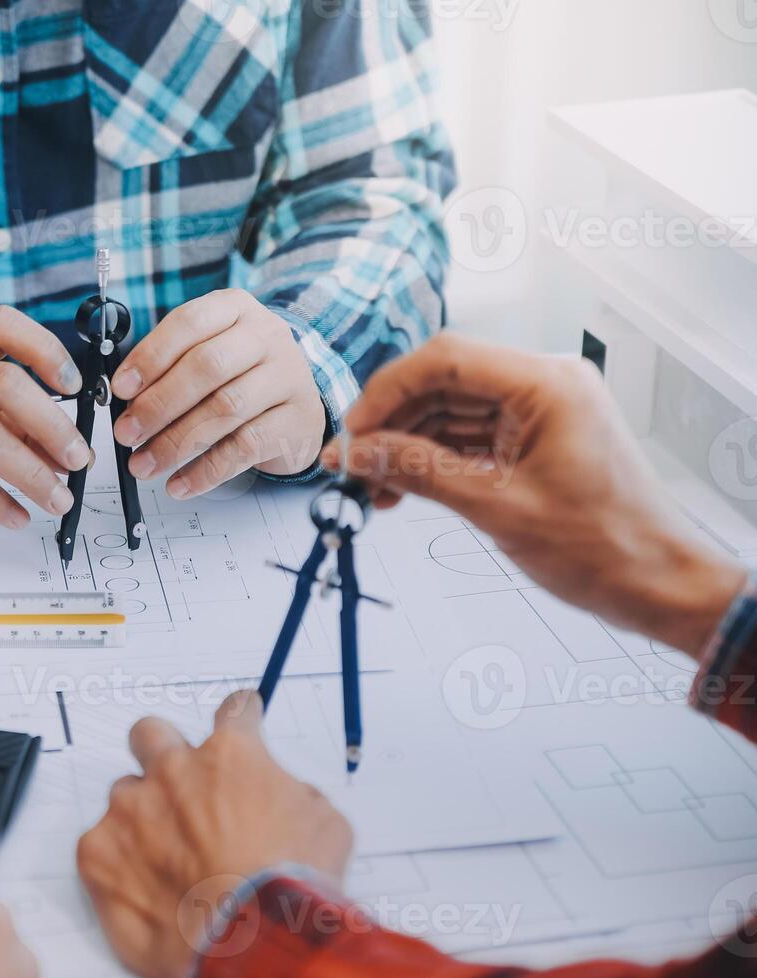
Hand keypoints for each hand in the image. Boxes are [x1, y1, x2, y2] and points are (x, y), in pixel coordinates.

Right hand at [0, 307, 89, 526]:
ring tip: (59, 498)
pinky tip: (17, 516)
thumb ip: (6, 416)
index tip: (74, 386)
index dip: (45, 349)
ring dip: (32, 473)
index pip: (1, 324)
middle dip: (51, 426)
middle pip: (3, 385)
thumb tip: (63, 450)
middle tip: (78, 459)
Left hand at [76, 691, 352, 977]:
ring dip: (142, 816)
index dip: (240, 715)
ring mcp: (129, 810)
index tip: (240, 716)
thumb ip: (293, 795)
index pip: (233, 712)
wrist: (252, 941)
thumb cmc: (291, 887)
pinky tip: (147, 888)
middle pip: (150, 733)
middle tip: (177, 780)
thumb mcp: (326, 826)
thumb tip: (282, 797)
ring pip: (124, 794)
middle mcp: (172, 771)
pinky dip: (120, 863)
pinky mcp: (98, 853)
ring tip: (168, 860)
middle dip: (162, 748)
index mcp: (230, 756)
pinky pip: (100, 845)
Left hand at [110, 289, 325, 498]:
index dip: (151, 357)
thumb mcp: (206, 354)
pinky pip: (244, 448)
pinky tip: (180, 483)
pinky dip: (205, 471)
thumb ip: (168, 368)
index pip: (189, 323)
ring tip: (145, 463)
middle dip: (159, 404)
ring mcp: (287, 377)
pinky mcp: (297, 420)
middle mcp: (266, 337)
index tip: (121, 389)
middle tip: (127, 433)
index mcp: (236, 309)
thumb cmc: (240, 375)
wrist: (297, 401)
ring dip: (176, 442)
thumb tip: (125, 402)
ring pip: (225, 409)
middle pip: (207, 367)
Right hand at [321, 334, 746, 655]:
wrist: (659, 586)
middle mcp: (545, 384)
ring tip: (371, 488)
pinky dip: (432, 460)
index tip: (353, 433)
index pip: (446, 358)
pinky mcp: (535, 439)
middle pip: (444, 382)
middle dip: (392, 422)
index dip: (388, 390)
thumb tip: (353, 454)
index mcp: (548, 384)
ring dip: (406, 445)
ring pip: (450, 410)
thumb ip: (418, 471)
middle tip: (351, 465)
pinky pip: (469, 435)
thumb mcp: (496, 507)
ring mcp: (541, 411)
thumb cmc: (601, 549)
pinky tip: (401, 491)